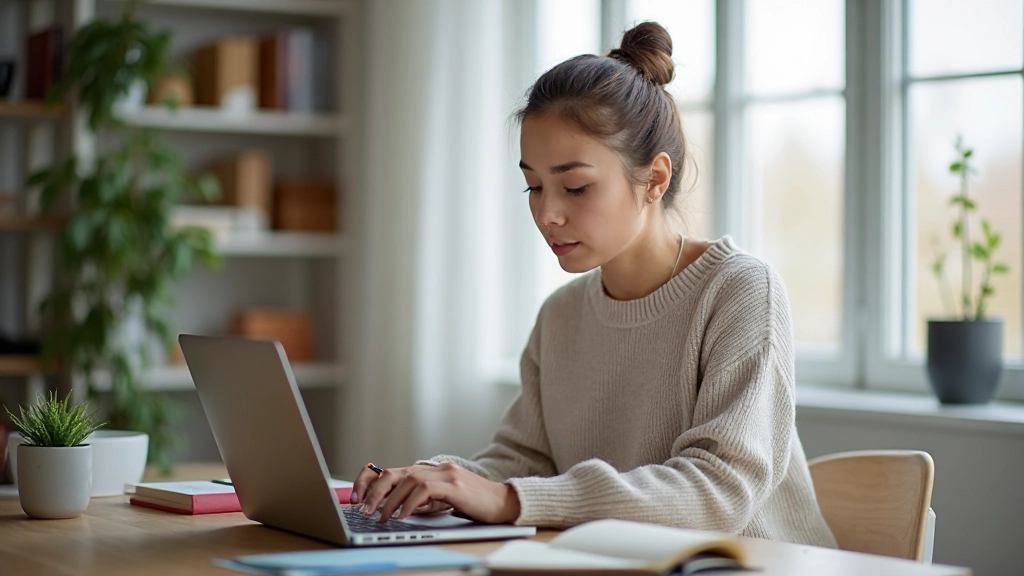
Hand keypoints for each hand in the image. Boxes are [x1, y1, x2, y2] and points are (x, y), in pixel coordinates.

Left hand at [350, 462, 520, 523]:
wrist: (504, 503)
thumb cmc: (474, 504)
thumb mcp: (442, 499)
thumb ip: (421, 497)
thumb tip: (391, 507)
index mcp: (430, 470)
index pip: (393, 470)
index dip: (371, 481)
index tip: (356, 497)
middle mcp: (436, 468)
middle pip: (395, 473)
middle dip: (374, 491)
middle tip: (362, 509)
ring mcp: (446, 474)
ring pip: (408, 481)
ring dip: (389, 501)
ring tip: (379, 517)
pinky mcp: (455, 485)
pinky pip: (425, 490)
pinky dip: (410, 503)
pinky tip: (403, 515)